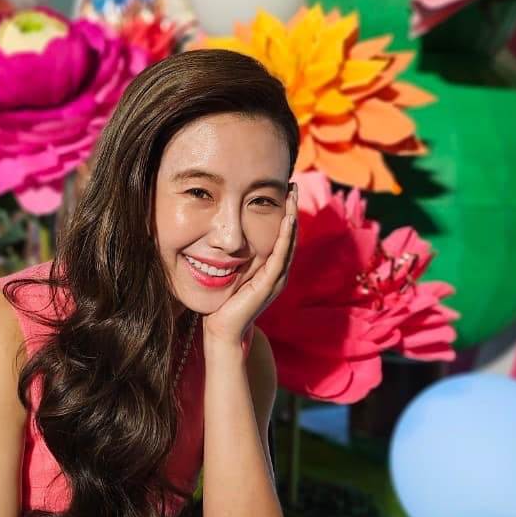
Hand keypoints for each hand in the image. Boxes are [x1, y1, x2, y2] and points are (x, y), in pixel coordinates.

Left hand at [202, 184, 297, 345]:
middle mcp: (278, 272)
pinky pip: (280, 256)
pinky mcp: (269, 284)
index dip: (285, 213)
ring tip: (293, 197)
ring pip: (289, 242)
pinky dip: (286, 237)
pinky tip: (288, 220)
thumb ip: (233, 257)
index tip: (284, 191)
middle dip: (292, 209)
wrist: (222, 330)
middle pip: (290, 235)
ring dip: (292, 218)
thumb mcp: (231, 272)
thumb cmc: (223, 302)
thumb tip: (222, 236)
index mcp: (270, 269)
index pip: (282, 236)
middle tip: (293, 186)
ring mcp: (276, 279)